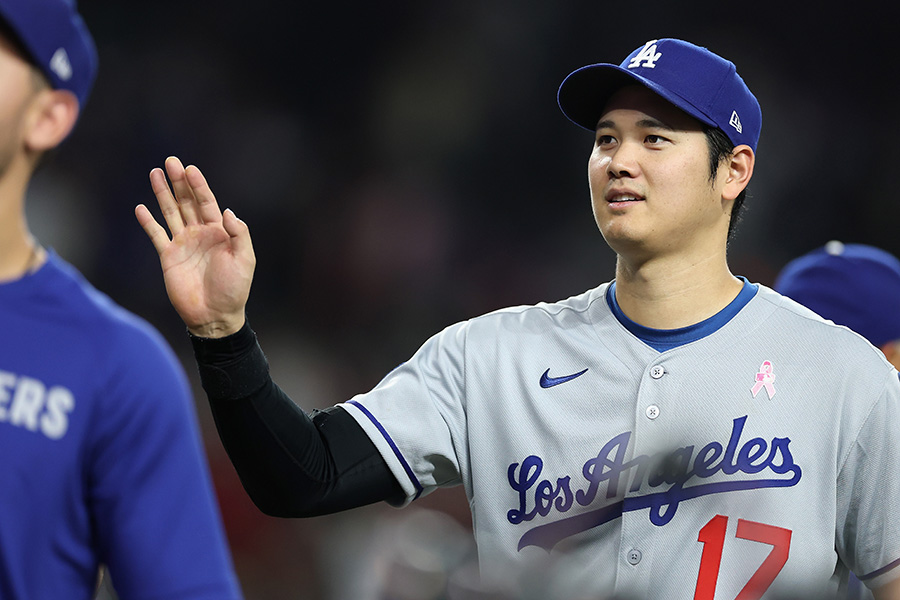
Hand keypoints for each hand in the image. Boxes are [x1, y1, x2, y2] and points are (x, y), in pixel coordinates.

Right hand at [135, 156, 254, 337]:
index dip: (198, 185)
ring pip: (170, 213)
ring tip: (155, 173)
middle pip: (187, 202)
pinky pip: (156, 235)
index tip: (190, 169)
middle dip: (179, 182)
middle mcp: (200, 233)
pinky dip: (149, 222)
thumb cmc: (234, 288)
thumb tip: (228, 211)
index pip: (207, 202)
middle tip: (170, 161)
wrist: (214, 315)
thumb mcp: (245, 259)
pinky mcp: (168, 257)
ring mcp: (183, 244)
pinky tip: (141, 207)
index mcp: (219, 231)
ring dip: (162, 194)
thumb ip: (239, 233)